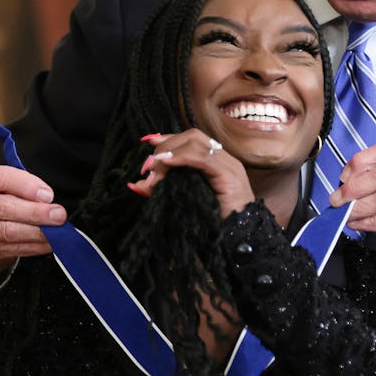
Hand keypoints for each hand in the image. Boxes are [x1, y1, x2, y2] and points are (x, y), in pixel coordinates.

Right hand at [0, 164, 65, 291]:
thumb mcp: (4, 184)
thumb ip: (22, 186)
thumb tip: (47, 199)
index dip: (26, 186)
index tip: (48, 195)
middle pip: (3, 207)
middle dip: (35, 211)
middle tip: (58, 214)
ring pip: (8, 231)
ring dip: (37, 232)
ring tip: (56, 230)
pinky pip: (11, 248)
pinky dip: (34, 246)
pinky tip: (48, 243)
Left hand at [128, 129, 253, 217]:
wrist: (240, 239)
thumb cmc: (213, 224)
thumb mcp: (182, 202)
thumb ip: (162, 190)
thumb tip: (135, 185)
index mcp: (216, 164)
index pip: (191, 139)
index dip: (168, 138)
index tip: (148, 142)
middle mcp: (224, 159)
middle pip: (191, 136)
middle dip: (165, 146)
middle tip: (148, 166)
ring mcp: (229, 166)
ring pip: (195, 143)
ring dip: (169, 153)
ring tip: (153, 169)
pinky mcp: (229, 175)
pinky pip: (202, 157)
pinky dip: (181, 157)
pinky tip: (166, 164)